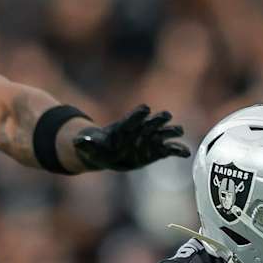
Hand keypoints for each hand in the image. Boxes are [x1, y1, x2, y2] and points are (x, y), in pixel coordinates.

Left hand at [75, 105, 189, 171]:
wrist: (108, 153)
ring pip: (162, 134)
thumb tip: (76, 142)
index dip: (137, 115)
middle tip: (165, 115)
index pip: (131, 119)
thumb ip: (85, 143)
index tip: (145, 109)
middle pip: (150, 123)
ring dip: (170, 132)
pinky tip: (186, 153)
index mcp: (123, 128)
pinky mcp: (156, 151)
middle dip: (157, 120)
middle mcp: (139, 131)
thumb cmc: (97, 148)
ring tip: (178, 131)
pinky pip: (168, 150)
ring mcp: (149, 140)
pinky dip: (177, 151)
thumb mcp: (88, 147)